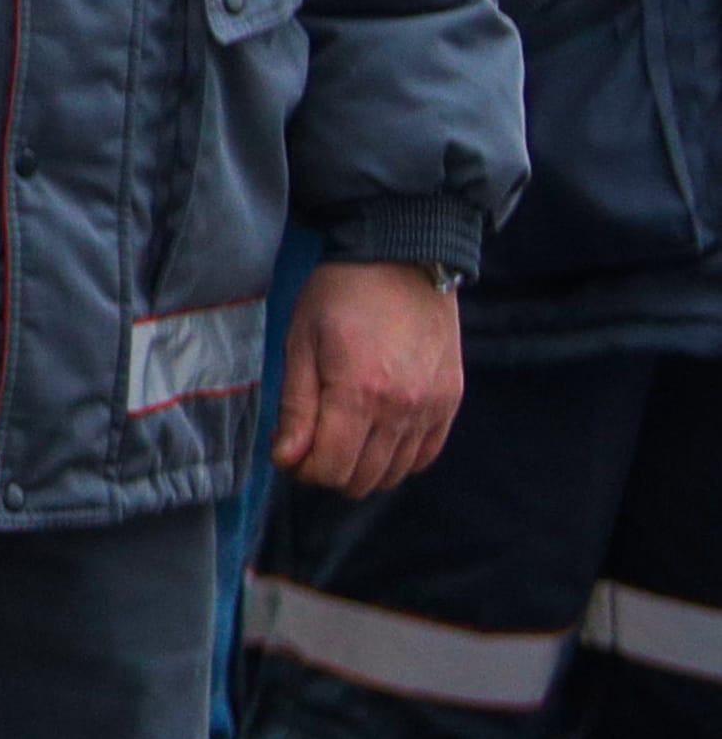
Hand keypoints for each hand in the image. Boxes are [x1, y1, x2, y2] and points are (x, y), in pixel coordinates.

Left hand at [273, 259, 465, 498]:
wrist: (403, 260)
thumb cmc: (340, 296)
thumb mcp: (301, 343)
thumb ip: (296, 407)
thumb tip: (287, 459)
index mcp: (359, 392)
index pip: (331, 467)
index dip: (303, 469)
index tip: (290, 452)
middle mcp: (402, 408)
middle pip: (363, 478)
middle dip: (329, 472)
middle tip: (311, 446)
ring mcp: (433, 407)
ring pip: (395, 473)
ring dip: (363, 469)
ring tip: (342, 439)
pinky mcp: (451, 401)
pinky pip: (426, 455)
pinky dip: (398, 458)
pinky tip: (376, 438)